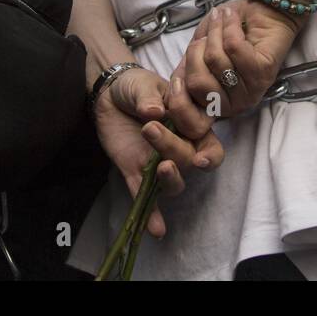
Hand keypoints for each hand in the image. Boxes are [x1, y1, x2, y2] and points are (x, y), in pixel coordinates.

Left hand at [92, 65, 222, 238]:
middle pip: (189, 160)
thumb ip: (150, 96)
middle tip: (150, 128)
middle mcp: (180, 147)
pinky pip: (146, 198)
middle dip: (174, 148)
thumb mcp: (143, 84)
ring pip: (175, 182)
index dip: (207, 150)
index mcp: (191, 124)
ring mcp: (158, 162)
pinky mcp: (137, 172)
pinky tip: (156, 231)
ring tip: (160, 168)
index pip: (208, 143)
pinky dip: (152, 216)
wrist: (108, 93)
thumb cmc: (136, 86)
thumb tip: (155, 111)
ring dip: (171, 179)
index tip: (196, 149)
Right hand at [178, 1, 298, 121]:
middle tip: (206, 35)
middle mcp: (234, 105)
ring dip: (215, 32)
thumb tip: (176, 83)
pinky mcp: (265, 72)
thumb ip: (185, 70)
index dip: (177, 95)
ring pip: (216, 61)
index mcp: (215, 105)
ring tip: (220, 19)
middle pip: (198, 83)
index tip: (179, 68)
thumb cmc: (227, 32)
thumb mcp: (198, 52)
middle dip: (196, 50)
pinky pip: (234, 48)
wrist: (262, 10)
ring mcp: (251, 90)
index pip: (191, 120)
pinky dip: (229, 26)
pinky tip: (232, 17)